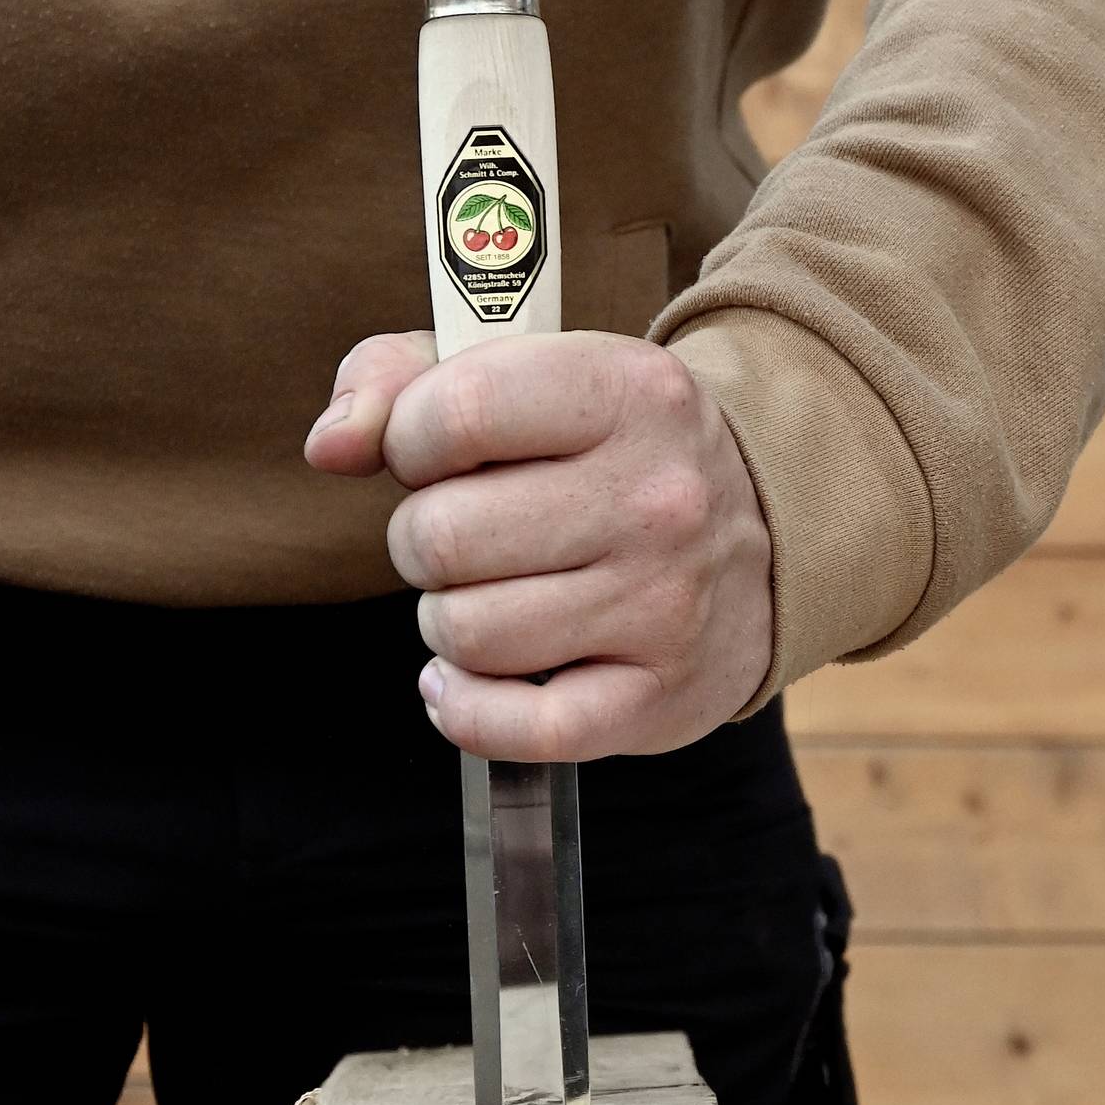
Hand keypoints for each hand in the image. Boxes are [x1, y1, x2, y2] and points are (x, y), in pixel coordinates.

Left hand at [305, 330, 775, 759]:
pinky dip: (468, 712)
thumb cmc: (611, 451)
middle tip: (469, 537)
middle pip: (443, 537)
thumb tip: (330, 447)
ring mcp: (664, 606)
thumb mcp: (529, 374)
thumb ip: (400, 379)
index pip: (455, 415)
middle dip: (425, 540)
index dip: (408, 441)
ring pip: (468, 633)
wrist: (774, 535)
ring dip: (449, 620)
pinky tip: (464, 683)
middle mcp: (658, 500)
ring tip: (492, 595)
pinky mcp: (658, 698)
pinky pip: (522, 730)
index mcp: (630, 393)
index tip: (436, 455)